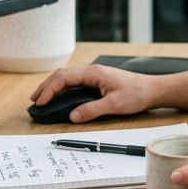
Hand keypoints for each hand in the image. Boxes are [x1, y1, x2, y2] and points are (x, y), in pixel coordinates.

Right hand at [28, 65, 158, 122]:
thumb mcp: (114, 104)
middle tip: (34, 100)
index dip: (49, 90)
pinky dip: (63, 90)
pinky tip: (59, 98)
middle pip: (62, 76)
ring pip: (68, 79)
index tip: (40, 102)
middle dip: (46, 87)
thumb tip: (72, 116)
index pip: (64, 78)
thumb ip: (92, 110)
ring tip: (42, 99)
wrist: (154, 90)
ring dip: (53, 87)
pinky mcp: (98, 82)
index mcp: (94, 73)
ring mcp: (94, 76)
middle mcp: (92, 72)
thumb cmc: (137, 94)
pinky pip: (75, 84)